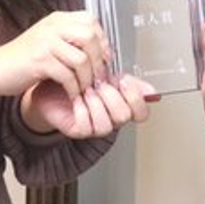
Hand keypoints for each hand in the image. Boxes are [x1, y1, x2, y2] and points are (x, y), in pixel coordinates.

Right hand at [0, 10, 113, 124]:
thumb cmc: (22, 58)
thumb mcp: (47, 40)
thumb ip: (69, 39)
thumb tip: (100, 47)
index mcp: (57, 19)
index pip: (91, 20)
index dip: (102, 39)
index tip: (103, 57)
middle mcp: (52, 27)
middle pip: (90, 37)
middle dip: (98, 59)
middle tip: (98, 76)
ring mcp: (45, 43)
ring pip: (81, 58)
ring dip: (87, 78)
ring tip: (85, 88)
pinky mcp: (39, 61)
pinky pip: (67, 75)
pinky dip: (74, 88)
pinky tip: (72, 94)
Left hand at [22, 74, 157, 139]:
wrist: (54, 81)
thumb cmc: (80, 77)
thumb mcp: (108, 74)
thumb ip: (129, 80)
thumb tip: (150, 90)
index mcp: (123, 104)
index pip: (142, 112)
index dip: (135, 98)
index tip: (123, 81)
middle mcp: (112, 118)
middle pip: (124, 116)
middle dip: (112, 96)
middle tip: (100, 83)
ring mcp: (96, 126)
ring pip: (106, 124)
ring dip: (95, 102)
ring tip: (87, 89)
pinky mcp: (79, 130)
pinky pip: (86, 125)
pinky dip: (81, 108)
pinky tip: (77, 98)